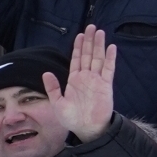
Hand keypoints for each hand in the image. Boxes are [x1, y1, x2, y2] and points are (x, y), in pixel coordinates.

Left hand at [42, 25, 116, 142]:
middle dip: (89, 41)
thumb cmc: (72, 118)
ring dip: (99, 45)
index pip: (76, 59)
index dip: (78, 47)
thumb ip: (52, 87)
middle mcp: (86, 77)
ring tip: (100, 32)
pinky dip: (110, 59)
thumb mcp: (57, 102)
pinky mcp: (106, 86)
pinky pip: (108, 69)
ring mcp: (97, 80)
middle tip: (91, 26)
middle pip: (87, 55)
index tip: (80, 35)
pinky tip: (111, 48)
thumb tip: (46, 72)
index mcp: (74, 80)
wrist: (86, 129)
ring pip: (98, 58)